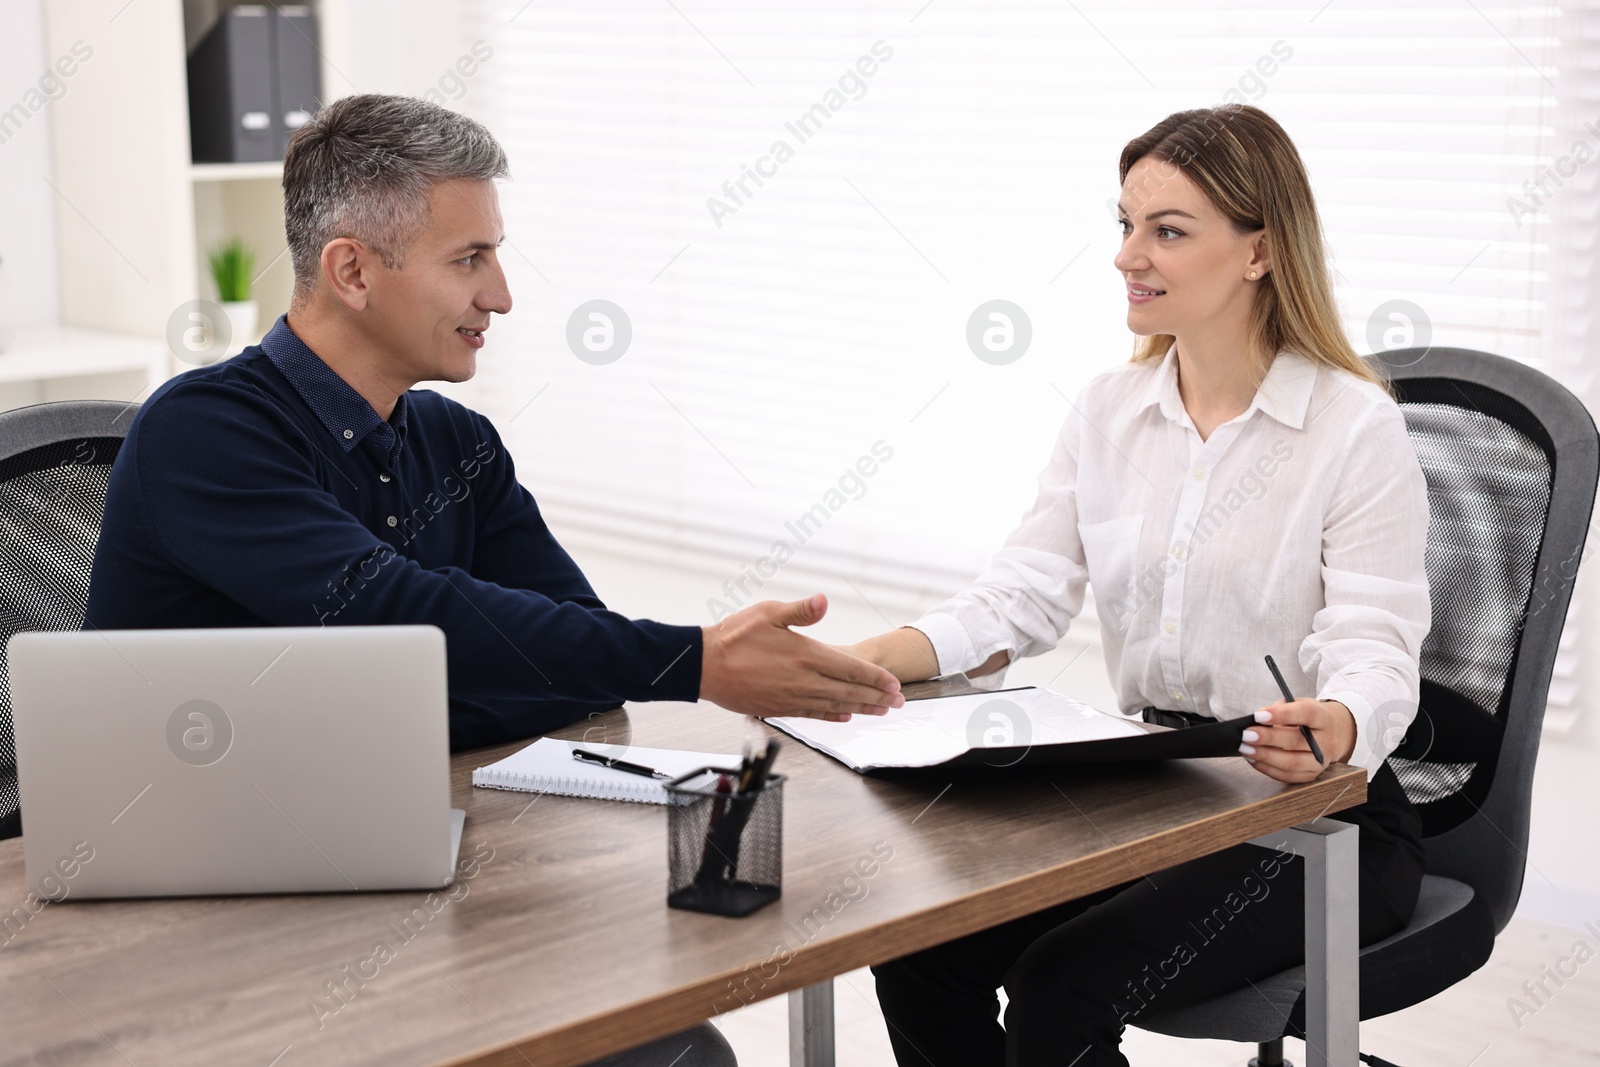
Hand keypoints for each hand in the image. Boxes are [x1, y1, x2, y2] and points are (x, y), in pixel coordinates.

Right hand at [700, 594, 904, 721]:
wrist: (703, 666)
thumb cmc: (734, 637)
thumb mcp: (768, 613)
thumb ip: (800, 611)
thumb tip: (823, 601)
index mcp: (806, 654)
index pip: (850, 668)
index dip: (875, 678)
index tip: (894, 684)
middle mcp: (803, 679)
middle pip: (849, 691)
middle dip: (877, 697)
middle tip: (898, 702)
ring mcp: (792, 697)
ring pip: (835, 706)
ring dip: (861, 708)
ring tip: (881, 711)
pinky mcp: (779, 708)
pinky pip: (814, 714)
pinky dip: (833, 716)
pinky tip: (845, 717)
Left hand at [1240, 698, 1354, 783]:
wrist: (1331, 734)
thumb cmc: (1307, 718)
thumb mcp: (1297, 705)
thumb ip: (1279, 709)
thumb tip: (1257, 720)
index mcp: (1324, 718)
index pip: (1305, 714)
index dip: (1281, 714)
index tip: (1258, 716)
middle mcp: (1327, 742)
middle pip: (1296, 741)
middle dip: (1267, 738)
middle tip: (1247, 735)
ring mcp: (1320, 761)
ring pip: (1291, 763)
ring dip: (1265, 756)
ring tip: (1245, 748)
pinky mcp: (1311, 775)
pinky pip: (1287, 776)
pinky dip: (1267, 768)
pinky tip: (1253, 759)